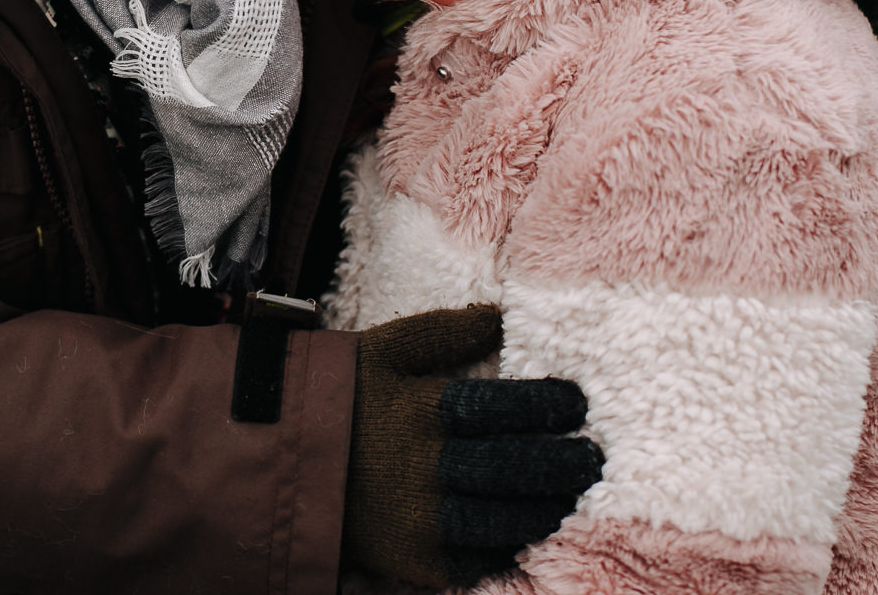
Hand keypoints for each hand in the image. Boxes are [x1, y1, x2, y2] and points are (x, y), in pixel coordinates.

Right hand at [344, 305, 601, 587]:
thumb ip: (444, 332)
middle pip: (513, 468)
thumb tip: (501, 318)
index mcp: (421, 410)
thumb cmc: (342, 396)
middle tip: (593, 458)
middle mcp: (426, 467)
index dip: (547, 406)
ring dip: (547, 509)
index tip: (576, 404)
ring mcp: (421, 520)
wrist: (284, 462)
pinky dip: (509, 547)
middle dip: (563, 464)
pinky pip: (477, 559)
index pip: (502, 407)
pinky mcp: (416, 560)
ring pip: (504, 519)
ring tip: (573, 498)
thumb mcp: (384, 349)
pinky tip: (530, 532)